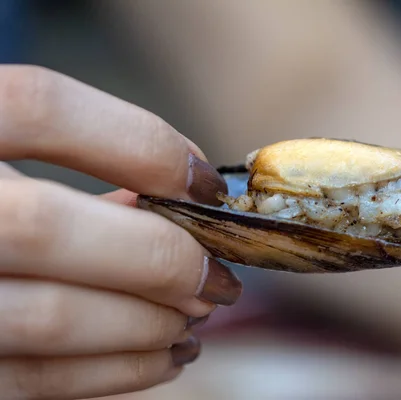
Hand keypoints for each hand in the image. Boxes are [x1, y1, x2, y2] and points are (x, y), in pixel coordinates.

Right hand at [0, 65, 241, 398]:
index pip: (41, 107)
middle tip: (220, 278)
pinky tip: (164, 354)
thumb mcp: (5, 153)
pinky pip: (41, 379)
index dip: (143, 143)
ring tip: (197, 318)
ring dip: (151, 324)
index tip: (208, 186)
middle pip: (49, 226)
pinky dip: (123, 370)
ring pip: (53, 317)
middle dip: (161, 257)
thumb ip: (78, 165)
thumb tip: (180, 202)